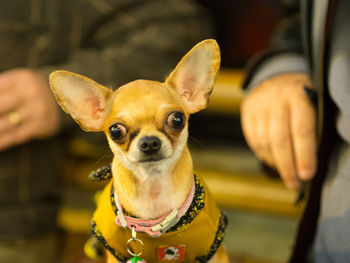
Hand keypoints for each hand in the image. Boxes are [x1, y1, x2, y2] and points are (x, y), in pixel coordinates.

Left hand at [0, 69, 59, 150]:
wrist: (65, 100)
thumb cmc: (31, 91)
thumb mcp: (19, 83)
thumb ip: (1, 90)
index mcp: (23, 78)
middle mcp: (32, 92)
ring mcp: (38, 109)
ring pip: (5, 124)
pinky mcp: (41, 125)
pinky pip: (16, 135)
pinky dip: (2, 142)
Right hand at [241, 73, 316, 189]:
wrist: (277, 78)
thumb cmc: (302, 99)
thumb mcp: (313, 106)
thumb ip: (311, 131)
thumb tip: (306, 167)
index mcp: (299, 96)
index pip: (301, 131)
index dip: (304, 156)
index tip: (307, 176)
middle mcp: (276, 99)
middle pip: (279, 140)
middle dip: (287, 166)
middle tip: (294, 184)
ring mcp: (259, 105)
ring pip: (263, 142)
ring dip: (274, 162)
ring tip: (285, 174)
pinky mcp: (247, 111)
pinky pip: (252, 140)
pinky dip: (263, 154)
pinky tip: (272, 160)